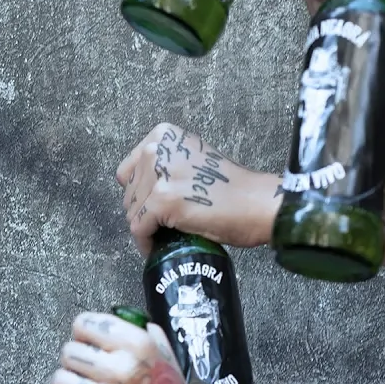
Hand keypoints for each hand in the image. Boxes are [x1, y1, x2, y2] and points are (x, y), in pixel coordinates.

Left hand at [50, 312, 211, 383]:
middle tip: (87, 372)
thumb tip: (102, 323)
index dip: (83, 335)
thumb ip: (135, 331)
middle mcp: (124, 370)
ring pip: (61, 380)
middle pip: (69, 352)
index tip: (89, 344)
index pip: (84, 324)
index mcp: (139, 345)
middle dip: (75, 361)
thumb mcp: (161, 352)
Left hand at [116, 123, 280, 254]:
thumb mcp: (190, 161)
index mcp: (162, 136)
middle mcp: (156, 150)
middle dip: (142, 212)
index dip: (138, 194)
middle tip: (161, 225)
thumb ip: (163, 166)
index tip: (149, 208)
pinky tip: (159, 248)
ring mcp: (159, 175)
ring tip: (164, 236)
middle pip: (128, 193)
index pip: (127, 171)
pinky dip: (146, 243)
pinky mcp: (163, 201)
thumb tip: (138, 191)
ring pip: (131, 213)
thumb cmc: (229, 188)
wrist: (257, 203)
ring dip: (145, 229)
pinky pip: (139, 229)